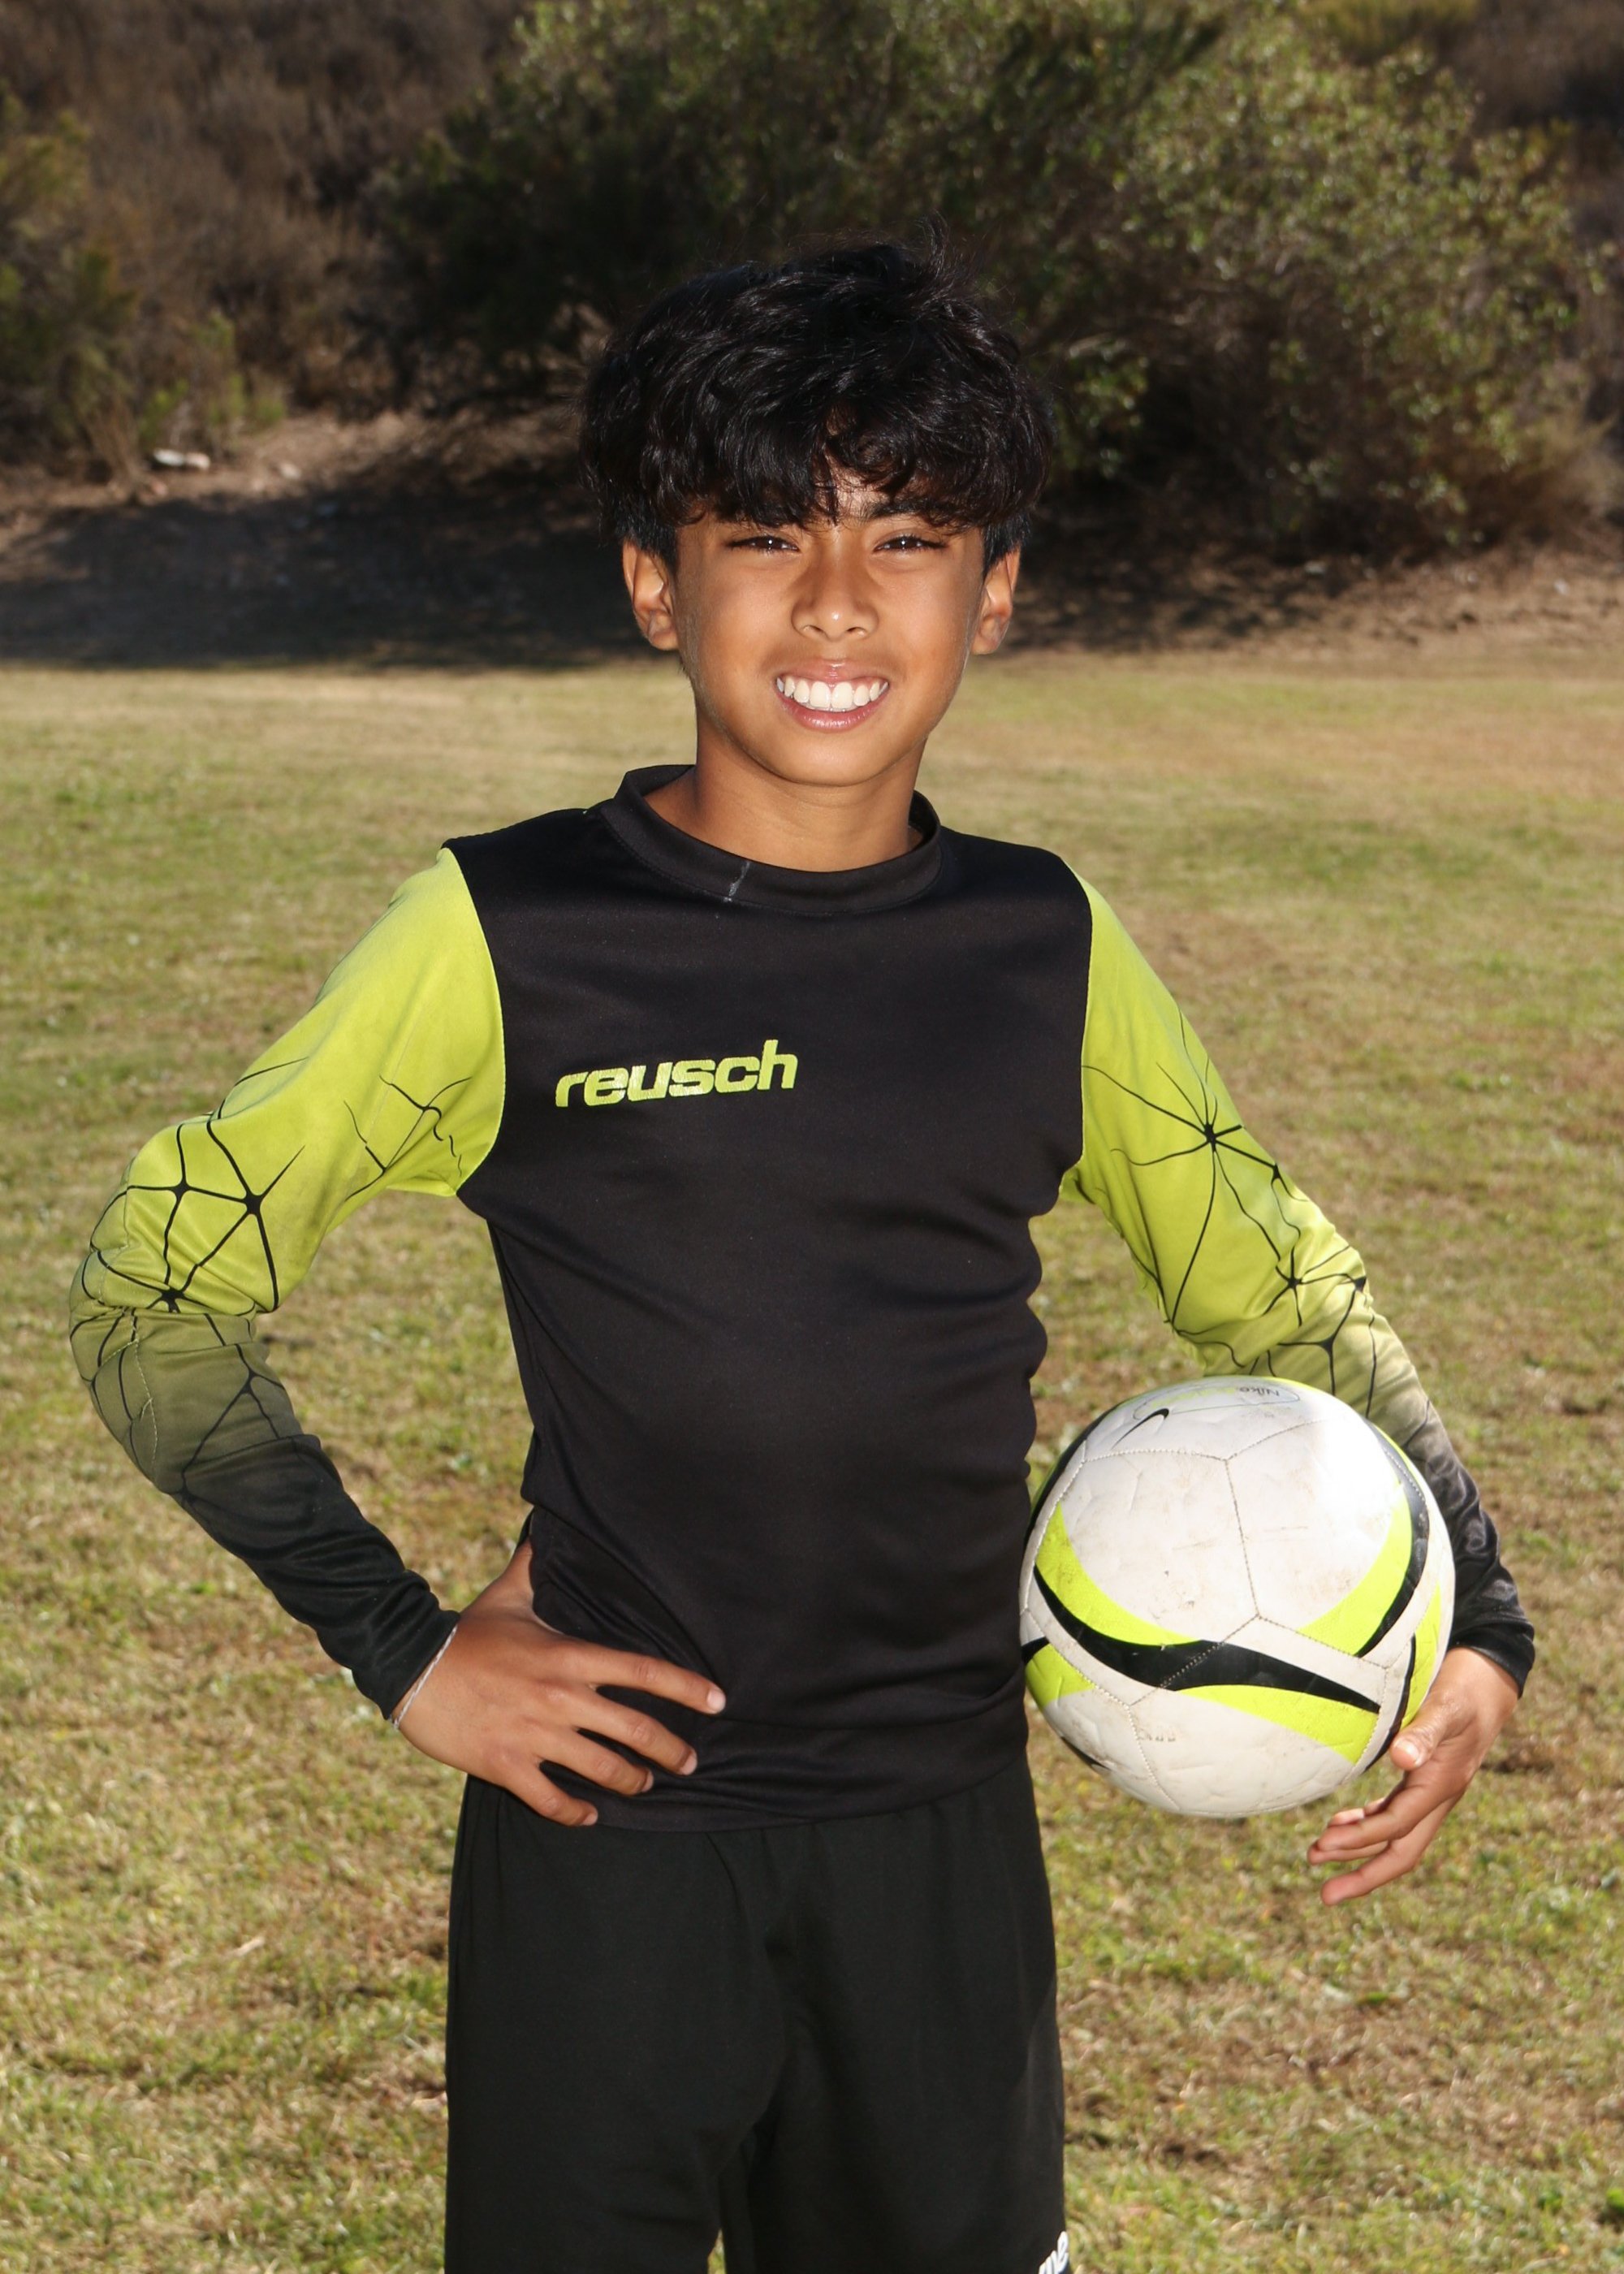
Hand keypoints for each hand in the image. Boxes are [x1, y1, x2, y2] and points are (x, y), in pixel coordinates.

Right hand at [393, 1538, 725, 1825]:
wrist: (411, 1667)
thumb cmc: (466, 1632)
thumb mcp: (509, 1594)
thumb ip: (536, 1562)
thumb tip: (547, 1523)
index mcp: (569, 1656)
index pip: (643, 1671)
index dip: (686, 1688)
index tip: (718, 1702)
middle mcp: (560, 1698)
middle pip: (635, 1730)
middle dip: (671, 1751)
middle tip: (689, 1763)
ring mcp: (534, 1735)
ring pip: (601, 1770)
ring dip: (631, 1782)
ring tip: (644, 1786)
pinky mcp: (506, 1765)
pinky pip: (551, 1801)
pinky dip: (576, 1812)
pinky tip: (590, 1815)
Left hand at [1308, 1647, 1519, 1904]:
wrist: (1489, 1682)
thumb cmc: (1464, 1689)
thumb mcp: (1445, 1706)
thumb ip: (1424, 1732)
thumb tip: (1402, 1759)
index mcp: (1441, 1784)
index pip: (1396, 1825)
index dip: (1360, 1840)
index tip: (1322, 1846)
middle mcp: (1439, 1797)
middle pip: (1402, 1852)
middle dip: (1364, 1875)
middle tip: (1325, 1896)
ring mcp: (1434, 1792)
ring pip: (1396, 1837)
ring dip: (1359, 1850)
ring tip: (1318, 1857)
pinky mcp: (1426, 1781)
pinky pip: (1395, 1815)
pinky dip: (1368, 1825)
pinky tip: (1341, 1824)